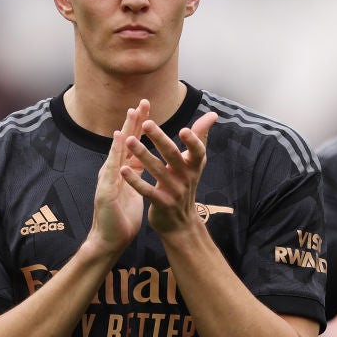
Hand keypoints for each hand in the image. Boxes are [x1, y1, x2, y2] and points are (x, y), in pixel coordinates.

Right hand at [90, 100, 148, 254]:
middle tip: (142, 102)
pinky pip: (112, 170)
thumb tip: (146, 163)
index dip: (140, 127)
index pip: (133, 144)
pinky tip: (120, 141)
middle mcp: (114, 171)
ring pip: (117, 152)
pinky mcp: (106, 191)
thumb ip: (137, 175)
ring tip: (130, 115)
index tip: (147, 108)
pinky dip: (116, 153)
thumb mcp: (134, 190)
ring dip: (124, 132)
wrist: (110, 240)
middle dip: (134, 122)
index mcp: (123, 171)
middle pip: (125, 142)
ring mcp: (108, 180)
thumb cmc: (122, 217)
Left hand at [121, 111, 218, 233]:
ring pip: (157, 170)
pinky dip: (135, 180)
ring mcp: (174, 191)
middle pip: (172, 155)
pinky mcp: (161, 203)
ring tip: (129, 140)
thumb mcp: (195, 163)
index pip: (198, 151)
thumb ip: (200, 137)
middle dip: (160, 139)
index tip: (184, 129)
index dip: (193, 141)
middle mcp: (186, 177)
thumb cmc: (185, 184)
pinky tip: (123, 170)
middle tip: (146, 123)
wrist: (180, 223)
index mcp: (194, 166)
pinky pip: (147, 190)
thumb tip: (213, 114)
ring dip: (142, 154)